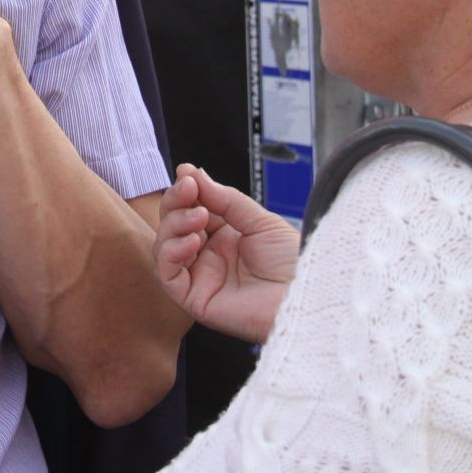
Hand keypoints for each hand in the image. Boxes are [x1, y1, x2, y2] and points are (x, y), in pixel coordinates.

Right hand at [155, 164, 300, 343]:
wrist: (307, 295)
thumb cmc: (292, 262)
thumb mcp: (259, 220)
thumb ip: (225, 199)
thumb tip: (193, 173)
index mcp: (225, 236)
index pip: (191, 209)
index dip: (186, 191)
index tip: (186, 174)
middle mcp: (209, 256)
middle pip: (172, 225)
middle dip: (175, 203)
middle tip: (188, 190)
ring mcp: (200, 277)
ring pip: (165, 247)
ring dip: (174, 225)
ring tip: (199, 216)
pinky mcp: (195, 299)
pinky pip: (167, 275)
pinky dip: (172, 252)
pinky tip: (192, 240)